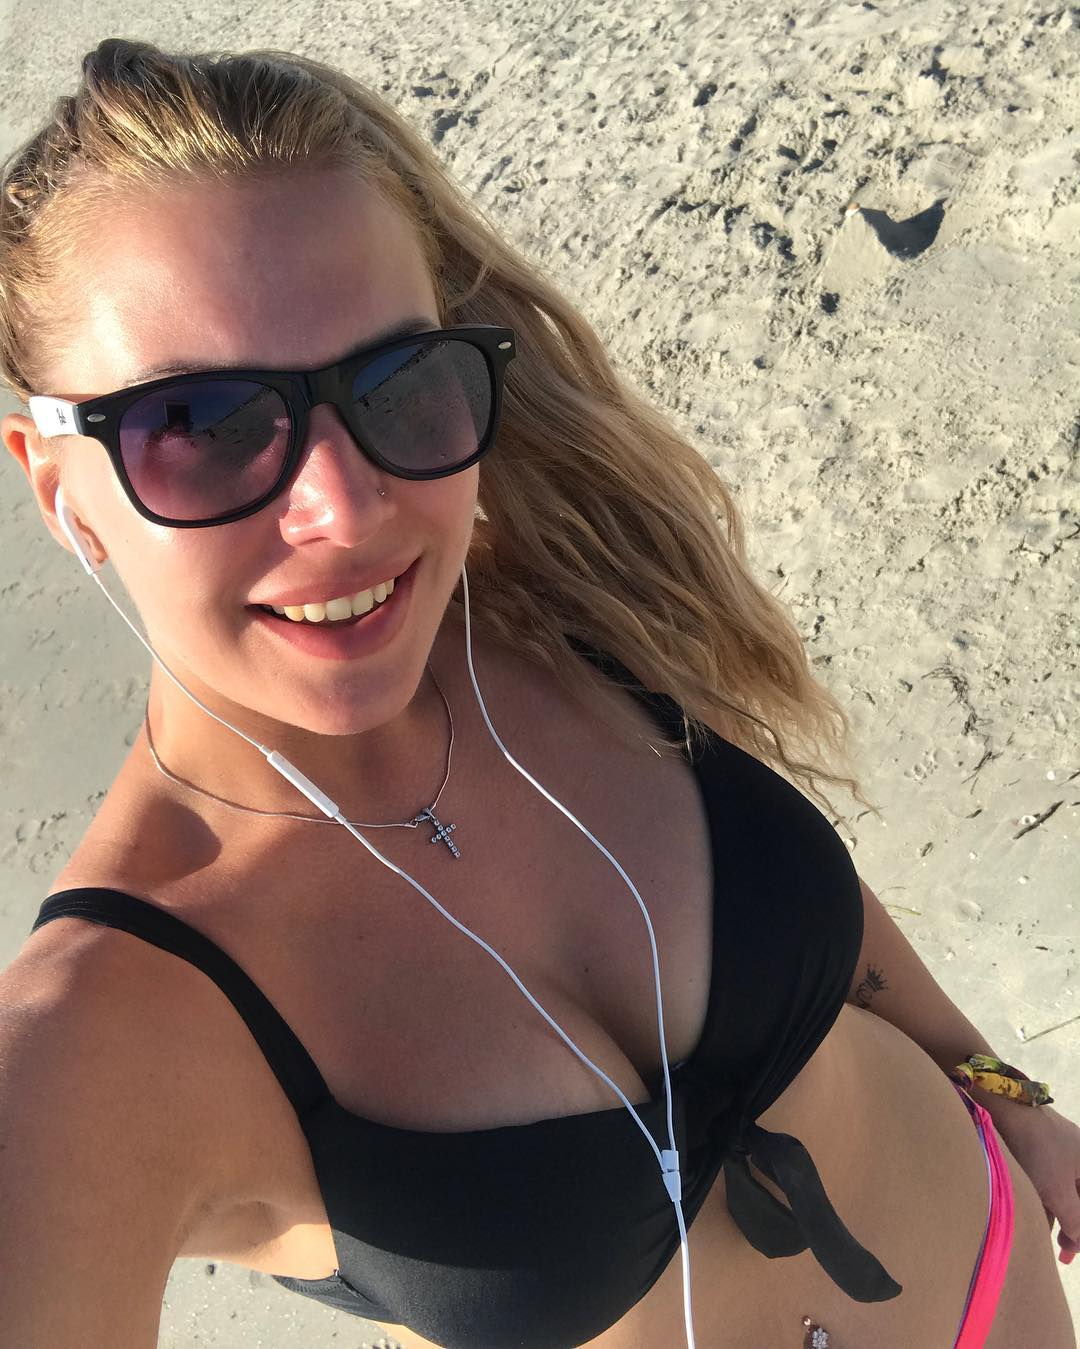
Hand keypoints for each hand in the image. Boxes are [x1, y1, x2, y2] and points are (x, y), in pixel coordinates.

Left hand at [988, 1101, 1079, 1265]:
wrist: (1006, 1106)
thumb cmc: (1040, 1151)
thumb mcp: (1061, 1193)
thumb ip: (1076, 1222)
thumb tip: (1079, 1240)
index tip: (1068, 1253)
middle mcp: (1077, 1154)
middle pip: (1077, 1198)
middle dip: (1070, 1225)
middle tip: (1059, 1251)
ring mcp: (1057, 1147)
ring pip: (1061, 1189)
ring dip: (1055, 1214)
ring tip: (1042, 1235)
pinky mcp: (1035, 1143)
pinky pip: (1045, 1177)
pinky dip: (1042, 1197)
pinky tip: (1031, 1214)